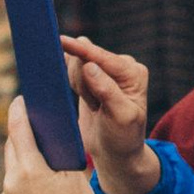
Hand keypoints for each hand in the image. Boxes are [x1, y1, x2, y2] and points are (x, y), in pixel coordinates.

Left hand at [0, 100, 133, 193]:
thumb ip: (56, 154)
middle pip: (12, 146)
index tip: (20, 99)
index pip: (18, 129)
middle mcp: (12, 183)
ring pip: (12, 167)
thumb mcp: (75, 176)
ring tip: (37, 151)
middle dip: (20, 133)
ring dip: (22, 157)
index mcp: (30, 170)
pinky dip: (22, 178)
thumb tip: (47, 137)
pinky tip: (36, 180)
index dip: (18, 111)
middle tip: (30, 121)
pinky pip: (12, 186)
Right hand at [61, 32, 159, 193]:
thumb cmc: (123, 137)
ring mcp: (104, 71)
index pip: (103, 57)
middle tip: (95, 106)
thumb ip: (107, 90)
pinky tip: (75, 93)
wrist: (116, 153)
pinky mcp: (89, 78)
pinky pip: (70, 68)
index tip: (61, 41)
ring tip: (94, 106)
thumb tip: (89, 65)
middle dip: (81, 81)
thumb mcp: (121, 117)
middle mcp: (120, 66)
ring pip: (75, 62)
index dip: (81, 51)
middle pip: (86, 56)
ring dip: (77, 85)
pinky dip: (68, 78)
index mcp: (133, 72)